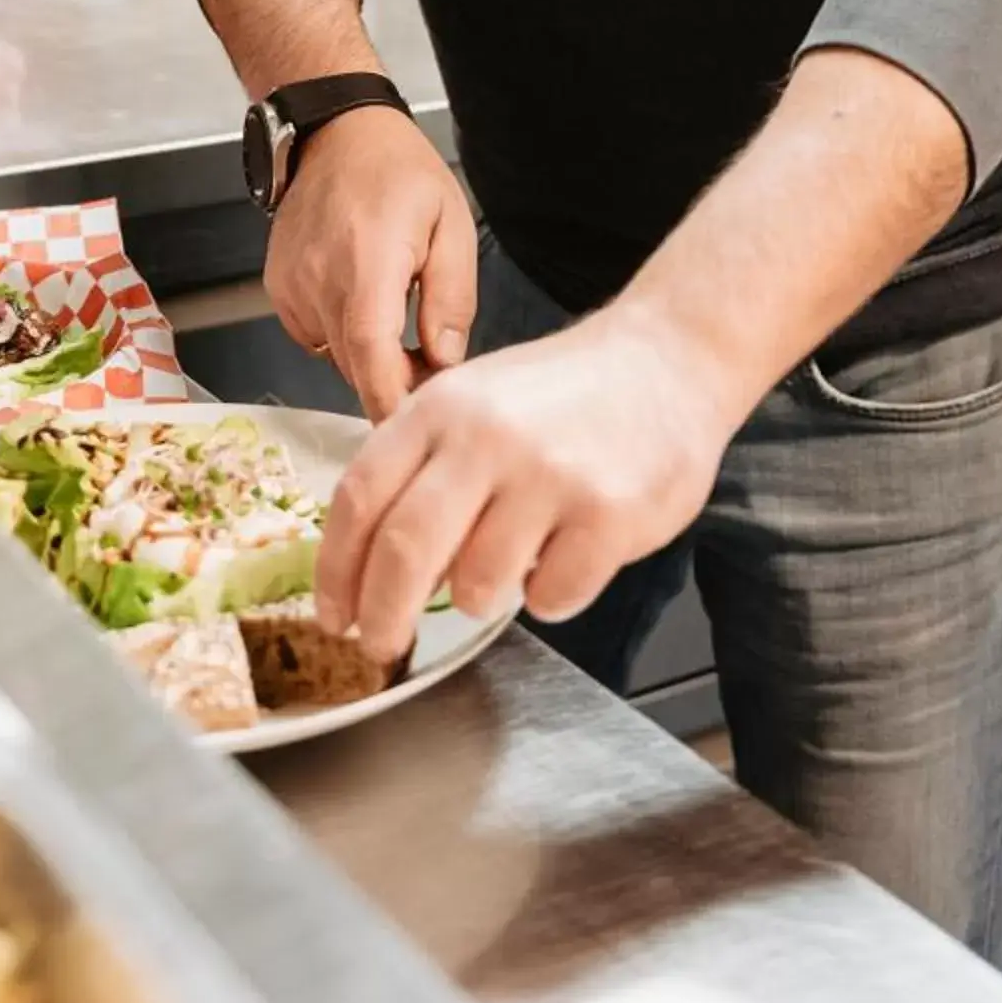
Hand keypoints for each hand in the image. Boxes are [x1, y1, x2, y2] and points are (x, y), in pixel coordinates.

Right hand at [266, 109, 475, 422]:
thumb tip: (445, 360)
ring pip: (337, 358)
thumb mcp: (451, 225)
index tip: (418, 426)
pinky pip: (316, 337)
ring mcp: (292, 287)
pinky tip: (362, 296)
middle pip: (358, 369)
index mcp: (368, 262)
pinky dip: (343, 334)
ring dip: (371, 356)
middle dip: (397, 381)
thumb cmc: (398, 170)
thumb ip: (451, 299)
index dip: (393, 404)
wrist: (335, 133)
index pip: (372, 358)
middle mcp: (320, 280)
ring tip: (400, 314)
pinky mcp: (279, 290)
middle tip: (434, 358)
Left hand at [317, 305, 729, 665]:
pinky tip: (569, 553)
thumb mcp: (474, 400)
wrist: (668, 359)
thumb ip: (422, 466)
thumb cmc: (563, 393)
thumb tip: (368, 565)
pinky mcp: (607, 514)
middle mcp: (487, 436)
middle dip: (384, 616)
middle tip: (383, 643)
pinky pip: (550, 598)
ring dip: (483, 596)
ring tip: (511, 559)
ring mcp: (549, 475)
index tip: (333, 615)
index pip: (360, 498)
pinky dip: (552, 594)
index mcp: (441, 406)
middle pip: (403, 552)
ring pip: (477, 587)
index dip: (335, 572)